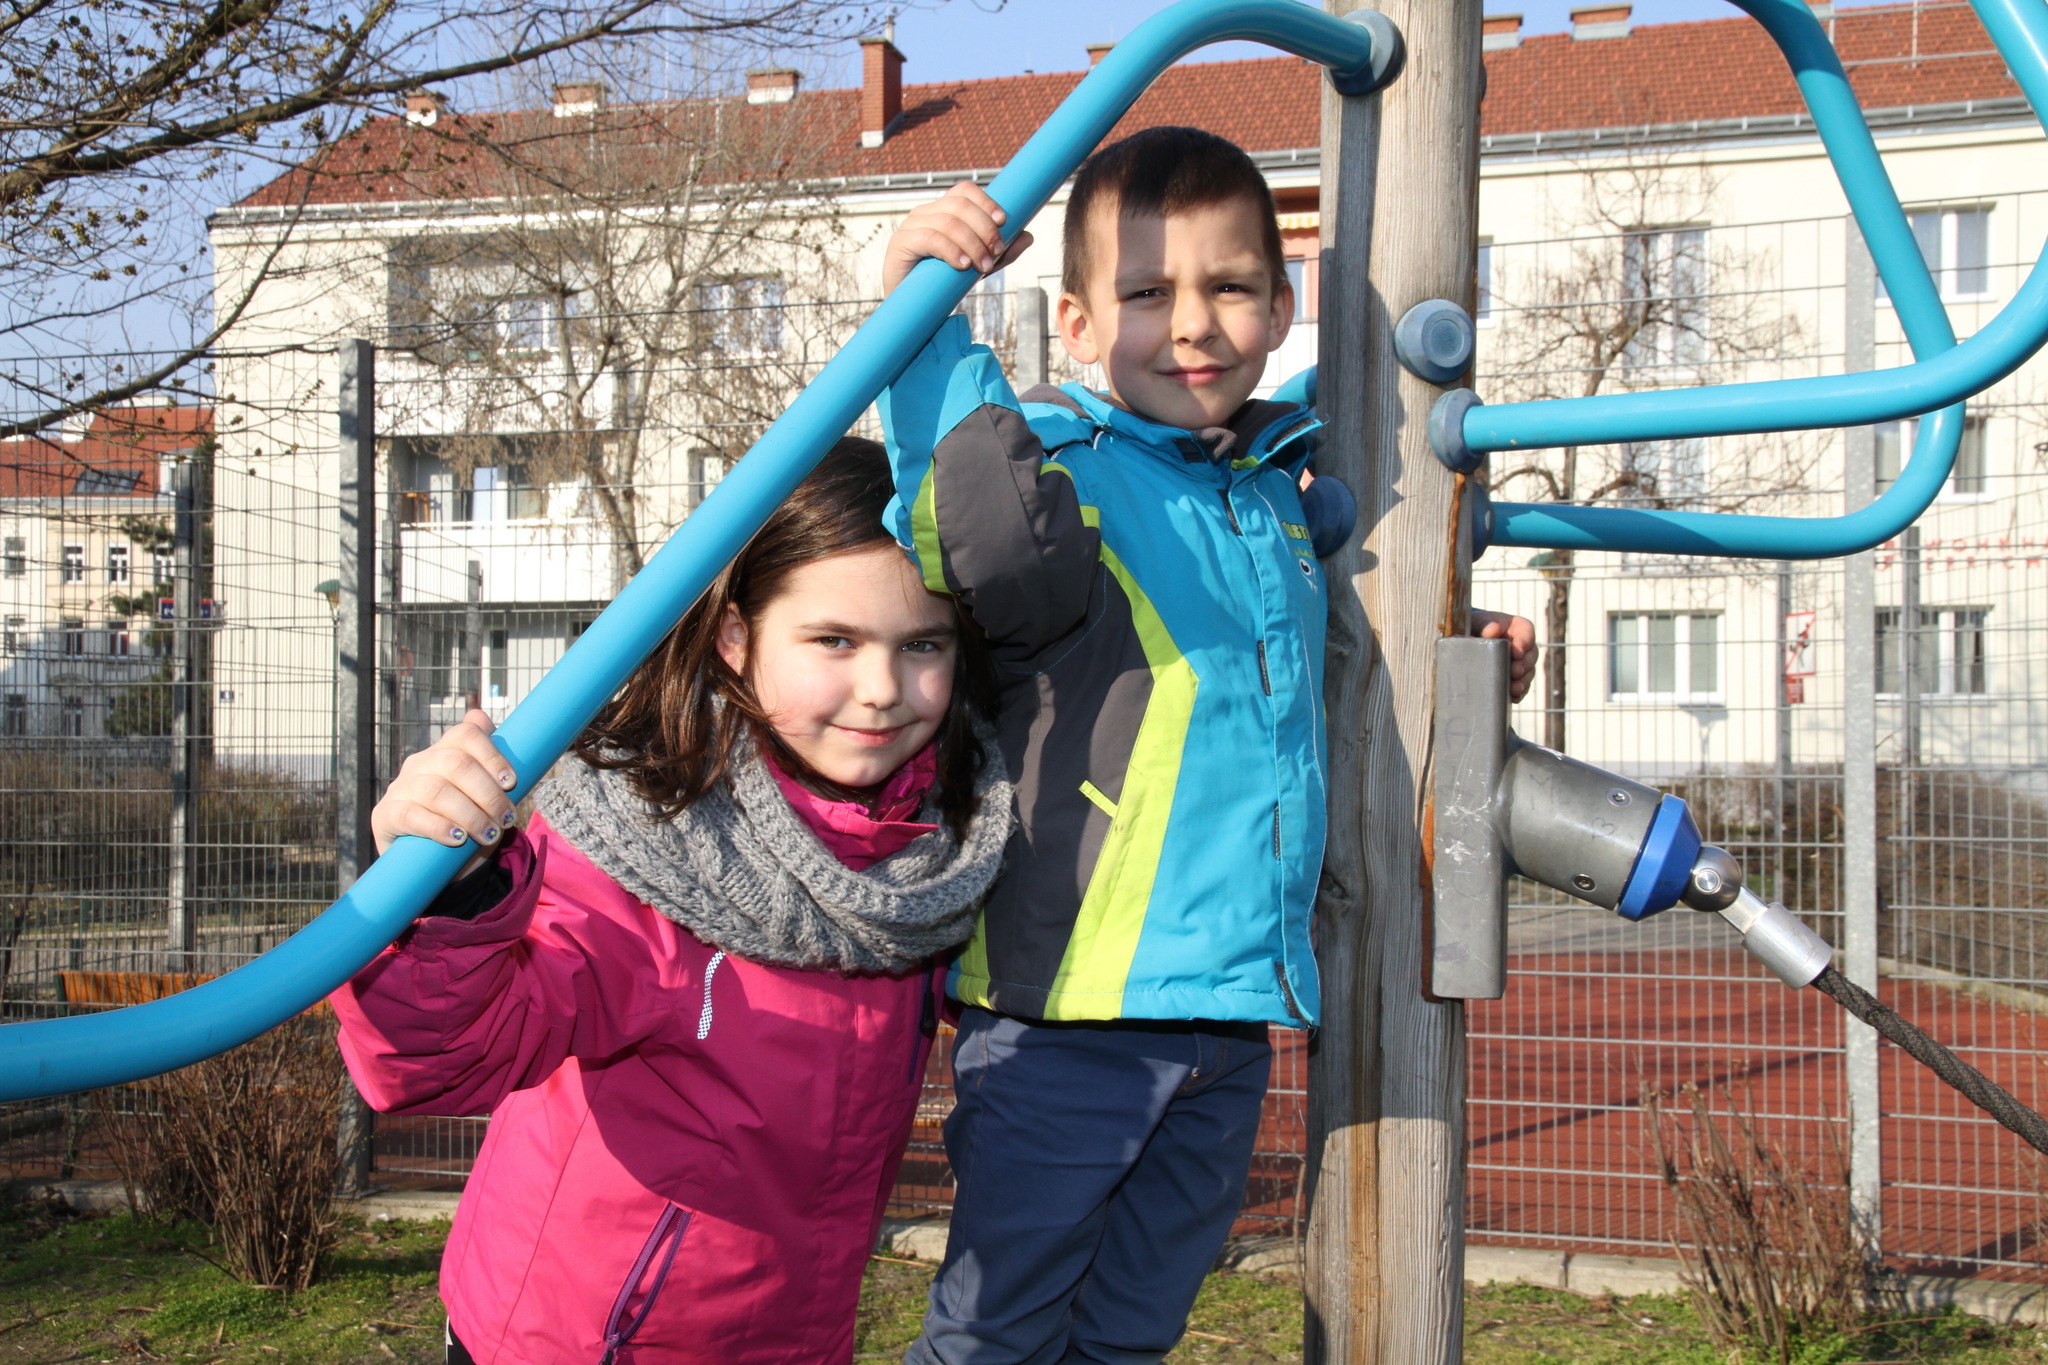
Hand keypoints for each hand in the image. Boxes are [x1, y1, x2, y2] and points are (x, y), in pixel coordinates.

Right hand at [371, 709, 518, 875]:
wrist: (431, 860)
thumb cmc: (463, 821)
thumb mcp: (482, 795)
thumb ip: (488, 764)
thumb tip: (481, 716)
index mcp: (445, 751)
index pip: (466, 734)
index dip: (492, 755)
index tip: (511, 783)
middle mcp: (420, 763)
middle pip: (456, 764)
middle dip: (488, 794)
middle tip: (505, 819)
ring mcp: (401, 788)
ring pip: (437, 791)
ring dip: (470, 814)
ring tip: (488, 835)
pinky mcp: (385, 815)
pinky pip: (411, 815)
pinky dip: (439, 827)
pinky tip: (457, 838)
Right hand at [882, 181, 1034, 295]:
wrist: (914, 308)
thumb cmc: (944, 283)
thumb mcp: (980, 266)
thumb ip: (1002, 252)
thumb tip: (1028, 236)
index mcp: (942, 211)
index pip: (964, 191)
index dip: (985, 201)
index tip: (1004, 221)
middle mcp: (925, 213)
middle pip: (959, 204)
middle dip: (984, 227)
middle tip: (997, 251)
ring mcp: (910, 226)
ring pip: (947, 222)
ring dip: (972, 243)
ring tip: (983, 266)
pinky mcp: (900, 243)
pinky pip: (929, 238)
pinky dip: (951, 250)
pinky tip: (963, 266)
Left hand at [1471, 609, 1536, 703]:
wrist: (1468, 640)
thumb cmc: (1475, 628)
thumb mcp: (1477, 623)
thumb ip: (1484, 624)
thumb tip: (1493, 630)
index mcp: (1516, 627)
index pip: (1527, 632)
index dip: (1525, 642)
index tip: (1517, 652)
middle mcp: (1522, 645)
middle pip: (1531, 654)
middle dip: (1524, 665)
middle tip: (1515, 672)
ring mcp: (1521, 663)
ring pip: (1529, 672)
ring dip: (1523, 681)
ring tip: (1514, 689)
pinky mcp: (1515, 678)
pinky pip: (1522, 686)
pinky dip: (1519, 692)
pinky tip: (1513, 697)